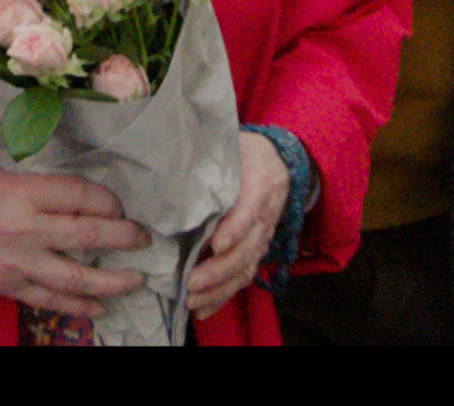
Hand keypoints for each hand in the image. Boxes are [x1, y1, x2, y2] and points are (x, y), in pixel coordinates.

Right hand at [0, 168, 148, 317]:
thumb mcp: (4, 176)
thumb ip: (43, 188)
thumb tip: (84, 199)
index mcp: (23, 193)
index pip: (80, 196)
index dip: (108, 201)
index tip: (119, 206)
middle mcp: (25, 229)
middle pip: (87, 234)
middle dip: (123, 237)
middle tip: (142, 238)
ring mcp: (18, 263)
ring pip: (76, 277)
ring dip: (112, 281)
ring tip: (135, 280)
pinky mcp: (10, 287)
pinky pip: (51, 301)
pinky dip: (79, 306)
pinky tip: (100, 307)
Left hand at [186, 131, 289, 319]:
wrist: (278, 161)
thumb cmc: (246, 152)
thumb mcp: (234, 144)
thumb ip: (212, 154)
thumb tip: (175, 158)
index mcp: (260, 182)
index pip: (251, 209)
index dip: (236, 228)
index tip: (216, 244)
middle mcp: (266, 214)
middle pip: (248, 248)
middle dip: (220, 269)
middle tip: (192, 282)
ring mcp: (263, 236)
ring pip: (247, 268)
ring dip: (220, 288)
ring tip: (193, 301)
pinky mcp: (256, 250)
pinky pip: (244, 277)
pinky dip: (224, 296)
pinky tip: (202, 310)